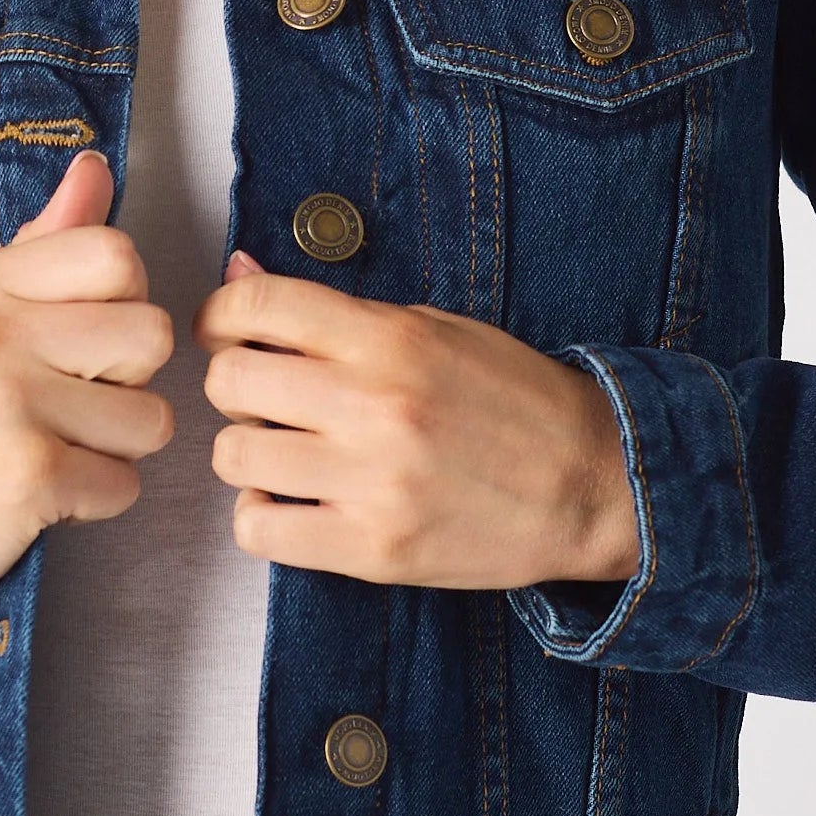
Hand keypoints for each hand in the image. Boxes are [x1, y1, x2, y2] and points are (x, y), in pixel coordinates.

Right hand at [0, 149, 173, 627]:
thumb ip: (42, 246)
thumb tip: (95, 167)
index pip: (117, 254)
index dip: (121, 305)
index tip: (78, 344)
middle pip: (151, 334)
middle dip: (127, 384)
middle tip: (66, 408)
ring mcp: (8, 402)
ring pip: (152, 417)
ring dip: (117, 449)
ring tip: (55, 450)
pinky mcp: (28, 475)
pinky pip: (126, 484)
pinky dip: (97, 502)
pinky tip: (43, 496)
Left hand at [193, 254, 640, 590]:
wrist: (592, 482)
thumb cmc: (512, 399)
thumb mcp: (433, 328)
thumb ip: (332, 309)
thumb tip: (238, 266)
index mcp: (389, 340)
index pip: (257, 304)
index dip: (223, 313)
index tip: (228, 330)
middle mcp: (373, 405)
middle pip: (230, 380)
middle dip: (236, 382)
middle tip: (265, 396)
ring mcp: (370, 482)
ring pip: (234, 456)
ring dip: (248, 451)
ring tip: (286, 452)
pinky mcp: (373, 549)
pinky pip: (259, 531)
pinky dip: (262, 516)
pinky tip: (294, 501)